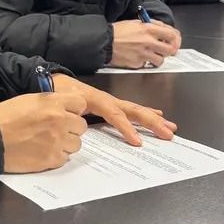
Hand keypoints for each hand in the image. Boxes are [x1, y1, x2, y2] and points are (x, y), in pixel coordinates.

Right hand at [0, 92, 87, 172]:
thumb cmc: (6, 116)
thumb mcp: (30, 99)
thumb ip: (52, 102)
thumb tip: (66, 109)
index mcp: (54, 102)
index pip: (81, 104)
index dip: (74, 110)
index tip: (66, 113)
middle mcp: (60, 120)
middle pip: (81, 126)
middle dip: (70, 128)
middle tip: (55, 130)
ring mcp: (57, 141)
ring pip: (76, 144)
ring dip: (65, 143)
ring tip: (48, 142)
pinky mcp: (52, 159)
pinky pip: (65, 158)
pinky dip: (56, 157)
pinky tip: (43, 152)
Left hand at [53, 75, 176, 145]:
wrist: (53, 81)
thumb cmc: (58, 93)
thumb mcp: (62, 104)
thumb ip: (71, 113)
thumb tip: (78, 123)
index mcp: (97, 100)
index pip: (115, 115)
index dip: (127, 128)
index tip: (138, 142)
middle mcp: (108, 100)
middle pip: (134, 110)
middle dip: (152, 122)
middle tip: (168, 133)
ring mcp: (111, 102)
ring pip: (136, 109)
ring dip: (154, 118)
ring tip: (169, 126)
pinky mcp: (111, 104)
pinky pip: (131, 109)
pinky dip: (146, 112)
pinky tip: (157, 115)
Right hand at [109, 19, 181, 67]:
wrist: (105, 42)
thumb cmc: (118, 31)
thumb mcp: (136, 23)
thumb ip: (151, 25)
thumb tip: (163, 29)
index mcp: (149, 29)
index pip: (172, 35)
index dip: (175, 39)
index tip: (174, 41)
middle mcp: (148, 42)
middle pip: (170, 50)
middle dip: (170, 50)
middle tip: (166, 50)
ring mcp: (143, 54)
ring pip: (161, 60)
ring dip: (158, 58)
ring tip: (152, 55)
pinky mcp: (137, 63)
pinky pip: (147, 65)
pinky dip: (145, 62)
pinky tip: (139, 57)